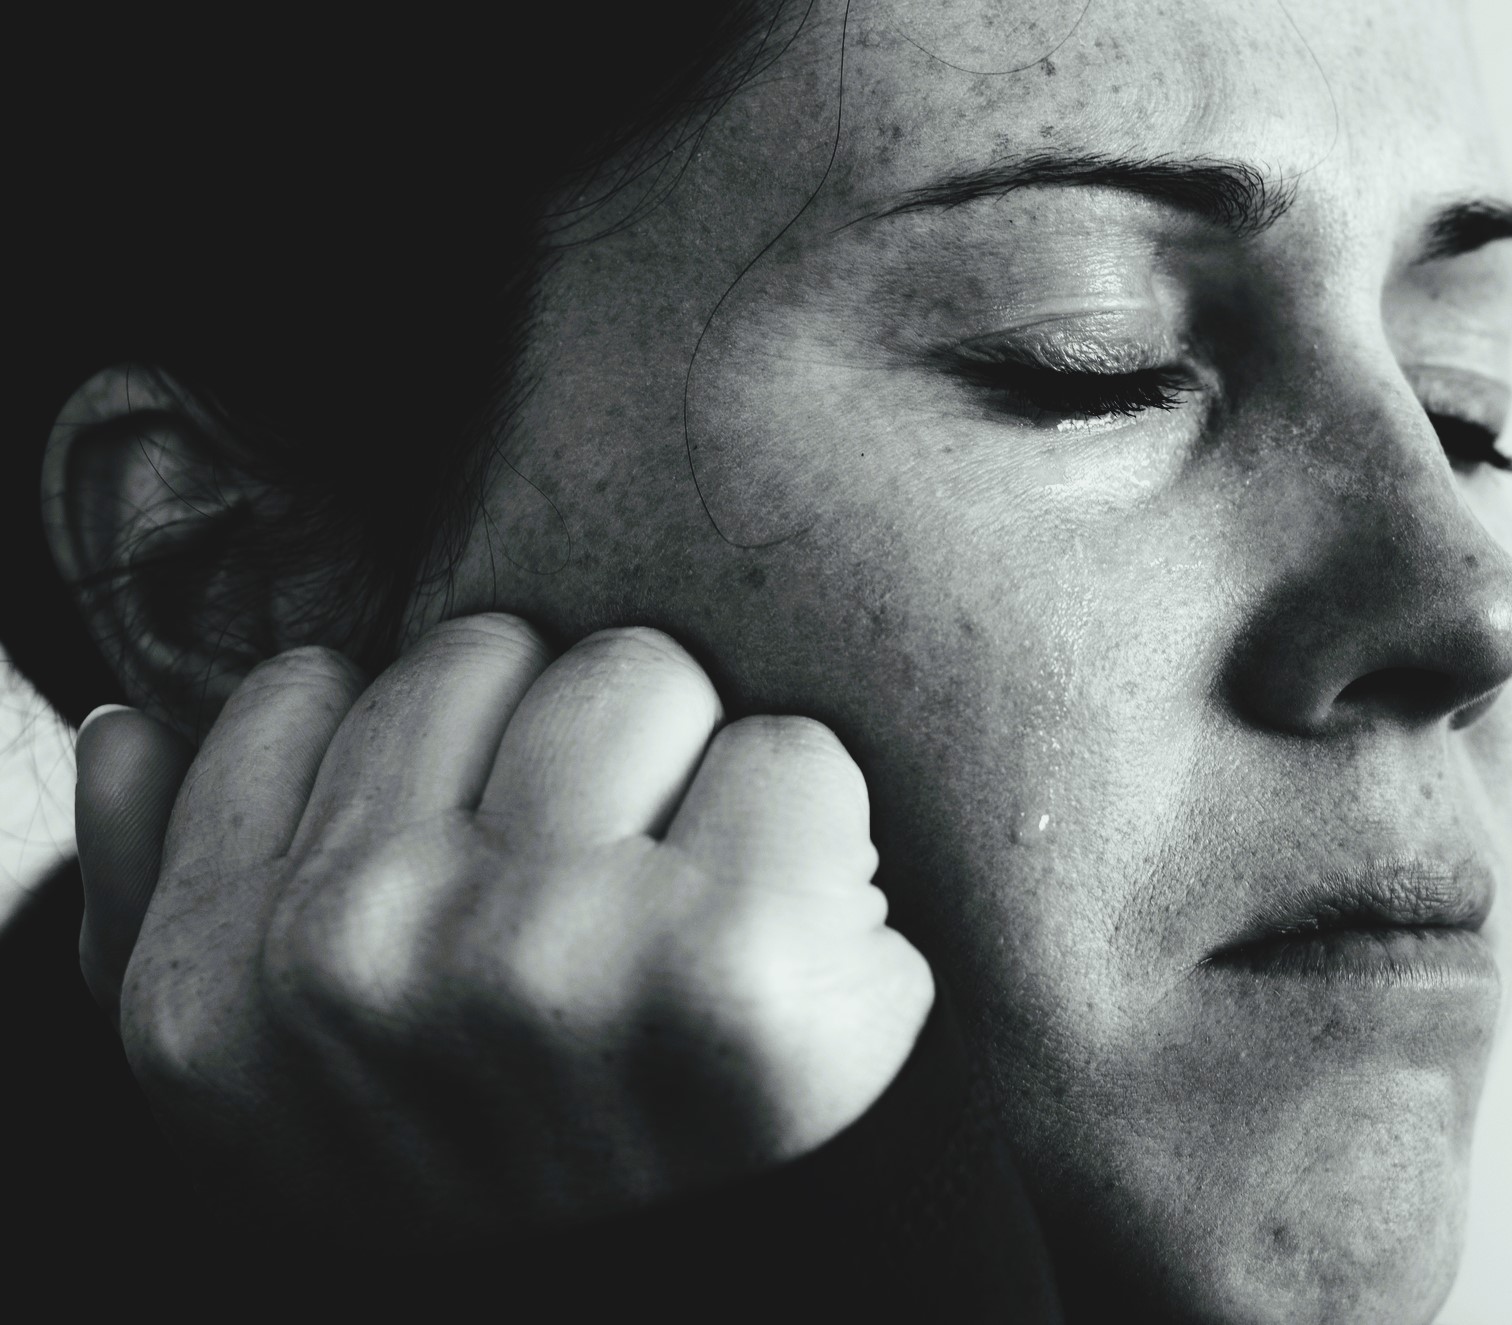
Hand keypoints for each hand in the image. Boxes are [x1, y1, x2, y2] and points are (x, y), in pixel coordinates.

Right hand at [72, 614, 933, 1242]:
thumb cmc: (495, 1162)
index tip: (467, 867)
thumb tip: (134, 726)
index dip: (416, 766)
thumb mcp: (271, 1082)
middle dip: (556, 750)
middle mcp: (354, 967)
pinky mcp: (733, 973)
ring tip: (690, 909)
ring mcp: (539, 967)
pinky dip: (813, 835)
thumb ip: (166, 893)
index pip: (310, 686)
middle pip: (493, 650)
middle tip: (603, 887)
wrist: (691, 1306)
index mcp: (213, 992)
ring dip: (688, 773)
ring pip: (643, 673)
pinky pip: (793, 756)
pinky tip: (788, 942)